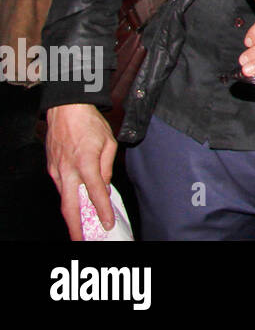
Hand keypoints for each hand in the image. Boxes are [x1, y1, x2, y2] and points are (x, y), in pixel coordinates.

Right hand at [45, 104, 115, 239]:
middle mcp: (68, 170)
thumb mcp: (109, 143)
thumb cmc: (90, 123)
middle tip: (83, 239)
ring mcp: (57, 170)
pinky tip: (77, 203)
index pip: (96, 194)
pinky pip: (61, 187)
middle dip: (76, 227)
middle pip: (70, 206)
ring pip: (64, 198)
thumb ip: (107, 167)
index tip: (108, 223)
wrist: (66, 109)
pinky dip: (68, 198)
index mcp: (86, 163)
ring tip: (82, 227)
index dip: (102, 211)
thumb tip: (105, 186)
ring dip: (72, 214)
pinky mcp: (51, 168)